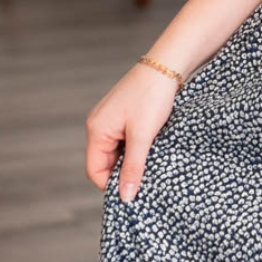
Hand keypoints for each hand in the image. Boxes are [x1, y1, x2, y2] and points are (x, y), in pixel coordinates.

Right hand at [85, 62, 179, 202]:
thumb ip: (134, 167)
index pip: (95, 171)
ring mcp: (110, 120)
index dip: (111, 185)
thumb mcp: (143, 136)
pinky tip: (152, 147)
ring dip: (131, 160)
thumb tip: (125, 196)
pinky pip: (124, 141)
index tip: (134, 192)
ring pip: (116, 153)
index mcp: (96, 130)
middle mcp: (98, 126)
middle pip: (104, 163)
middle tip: (146, 178)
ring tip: (151, 161)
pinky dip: (136, 148)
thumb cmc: (152, 96)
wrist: (166, 65)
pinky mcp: (123, 116)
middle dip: (123, 173)